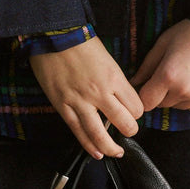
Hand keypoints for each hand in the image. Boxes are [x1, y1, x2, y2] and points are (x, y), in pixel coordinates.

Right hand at [28, 38, 145, 158]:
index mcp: (114, 78)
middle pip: (125, 123)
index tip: (133, 112)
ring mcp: (80, 102)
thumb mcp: (107, 57)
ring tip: (115, 151)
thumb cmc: (80, 42)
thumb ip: (114, 79)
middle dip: (130, 130)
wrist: (52, 36)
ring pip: (101, 134)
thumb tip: (119, 96)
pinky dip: (88, 145)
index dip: (137, 112)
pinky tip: (96, 152)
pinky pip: (78, 131)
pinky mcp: (62, 106)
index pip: (136, 107)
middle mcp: (100, 93)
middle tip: (128, 130)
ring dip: (111, 147)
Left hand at [129, 19, 189, 112]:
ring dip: (176, 96)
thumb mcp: (164, 42)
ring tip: (185, 74)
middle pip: (161, 104)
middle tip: (169, 73)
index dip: (143, 95)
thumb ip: (146, 66)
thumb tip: (134, 82)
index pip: (146, 102)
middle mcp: (184, 91)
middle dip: (160, 93)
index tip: (147, 86)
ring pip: (177, 106)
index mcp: (168, 76)